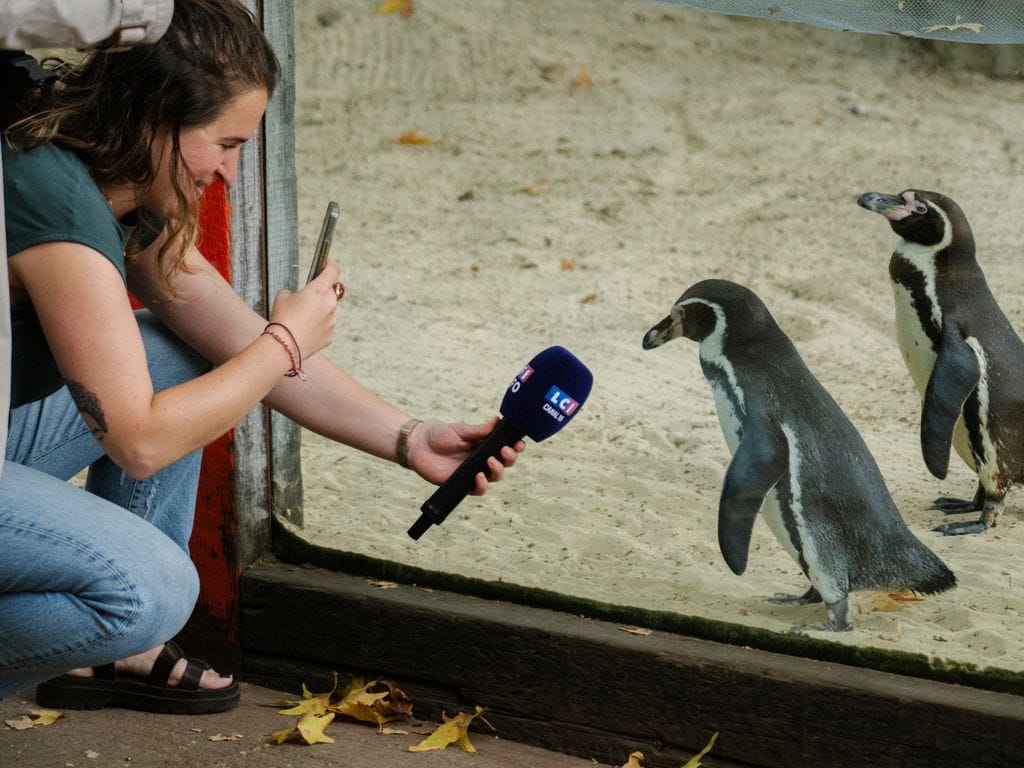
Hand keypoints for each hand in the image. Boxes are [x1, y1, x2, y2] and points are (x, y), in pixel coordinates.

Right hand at [267, 261, 340, 358]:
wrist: (284, 346)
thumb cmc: (282, 319)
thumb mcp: (282, 296)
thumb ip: (294, 291)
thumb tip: (298, 296)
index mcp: (319, 290)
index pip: (333, 270)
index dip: (331, 264)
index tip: (327, 263)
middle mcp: (330, 304)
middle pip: (330, 292)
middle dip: (320, 293)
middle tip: (306, 299)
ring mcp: (332, 320)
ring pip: (328, 310)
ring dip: (319, 311)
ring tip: (301, 319)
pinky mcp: (330, 335)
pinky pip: (326, 326)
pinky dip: (318, 326)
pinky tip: (304, 330)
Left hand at [406, 416, 523, 494]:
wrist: (418, 446)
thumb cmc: (439, 435)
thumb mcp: (461, 430)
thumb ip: (480, 430)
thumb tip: (498, 421)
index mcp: (484, 445)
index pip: (506, 448)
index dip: (515, 447)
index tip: (518, 443)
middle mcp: (482, 459)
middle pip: (505, 463)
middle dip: (510, 457)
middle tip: (504, 450)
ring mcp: (474, 472)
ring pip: (495, 477)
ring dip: (498, 470)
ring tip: (490, 461)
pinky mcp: (463, 484)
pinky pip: (478, 489)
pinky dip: (482, 485)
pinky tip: (479, 476)